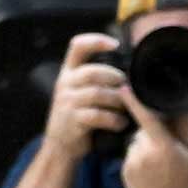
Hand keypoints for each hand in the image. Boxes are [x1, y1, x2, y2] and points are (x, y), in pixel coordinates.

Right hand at [42, 30, 133, 163]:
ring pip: (96, 94)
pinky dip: (114, 119)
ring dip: (117, 100)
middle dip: (114, 78)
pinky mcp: (72, 121)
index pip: (77, 46)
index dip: (96, 41)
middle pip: (92, 72)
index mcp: (68, 72)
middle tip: (127, 87)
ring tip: (127, 107)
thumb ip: (95, 78)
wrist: (59, 146)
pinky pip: (97, 116)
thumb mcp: (78, 91)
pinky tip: (121, 123)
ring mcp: (67, 103)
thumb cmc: (77, 115)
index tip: (115, 44)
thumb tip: (128, 71)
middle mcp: (65, 84)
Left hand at [120, 91, 187, 187]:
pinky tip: (154, 173)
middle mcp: (141, 153)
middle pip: (143, 130)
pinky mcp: (124, 175)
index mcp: (161, 146)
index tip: (124, 85)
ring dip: (146, 145)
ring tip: (163, 164)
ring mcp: (130, 165)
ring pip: (136, 143)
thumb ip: (187, 130)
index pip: (144, 116)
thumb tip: (185, 107)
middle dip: (153, 131)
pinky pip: (131, 157)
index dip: (133, 99)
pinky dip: (140, 158)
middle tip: (170, 145)